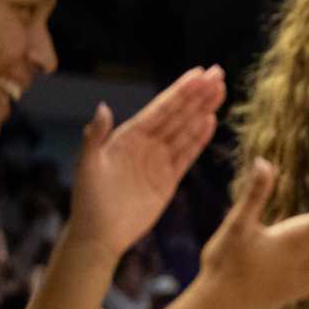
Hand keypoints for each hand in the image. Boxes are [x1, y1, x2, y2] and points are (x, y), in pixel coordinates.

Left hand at [69, 66, 225, 256]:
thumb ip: (96, 137)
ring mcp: (158, 161)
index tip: (199, 73)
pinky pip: (187, 154)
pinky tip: (211, 121)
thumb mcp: (87, 166)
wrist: (100, 235)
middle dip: (198, 94)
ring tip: (221, 91)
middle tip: (219, 74)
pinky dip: (199, 138)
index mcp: (127, 137)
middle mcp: (145, 144)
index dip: (180, 91)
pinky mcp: (168, 179)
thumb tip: (103, 107)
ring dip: (203, 111)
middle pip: (178, 114)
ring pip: (186, 130)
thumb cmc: (88, 201)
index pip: (160, 109)